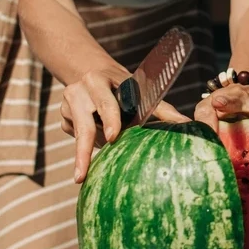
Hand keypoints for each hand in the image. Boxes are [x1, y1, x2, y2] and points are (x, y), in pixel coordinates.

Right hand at [60, 67, 189, 182]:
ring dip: (89, 150)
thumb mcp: (138, 91)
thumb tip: (186, 124)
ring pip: (79, 135)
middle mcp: (79, 92)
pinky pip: (76, 137)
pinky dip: (89, 144)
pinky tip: (96, 140)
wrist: (91, 73)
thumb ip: (161, 108)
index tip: (112, 137)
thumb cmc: (122, 86)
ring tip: (82, 174)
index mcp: (98, 81)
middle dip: (83, 151)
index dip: (110, 120)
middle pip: (83, 125)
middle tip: (81, 175)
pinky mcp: (63, 120)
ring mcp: (67, 106)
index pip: (106, 104)